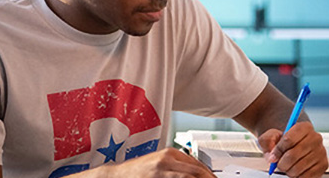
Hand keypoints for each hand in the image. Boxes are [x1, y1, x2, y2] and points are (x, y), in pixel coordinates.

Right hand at [75, 147, 215, 177]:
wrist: (118, 175)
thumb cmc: (139, 172)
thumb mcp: (160, 164)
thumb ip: (177, 167)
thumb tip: (197, 173)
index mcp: (170, 153)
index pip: (198, 164)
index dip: (210, 175)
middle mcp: (167, 159)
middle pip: (197, 171)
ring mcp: (161, 170)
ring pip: (189, 176)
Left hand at [258, 122, 327, 177]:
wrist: (294, 145)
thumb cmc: (283, 141)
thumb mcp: (271, 136)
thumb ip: (267, 141)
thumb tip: (271, 156)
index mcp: (304, 127)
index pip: (288, 139)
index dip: (278, 150)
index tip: (273, 155)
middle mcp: (316, 138)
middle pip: (293, 154)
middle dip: (281, 162)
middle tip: (278, 164)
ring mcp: (321, 152)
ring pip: (299, 167)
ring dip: (288, 170)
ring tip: (287, 166)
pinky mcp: (324, 165)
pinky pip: (307, 176)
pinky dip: (297, 176)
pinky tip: (295, 170)